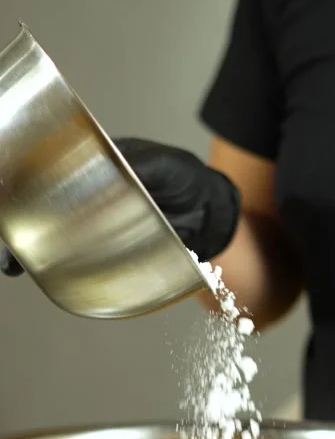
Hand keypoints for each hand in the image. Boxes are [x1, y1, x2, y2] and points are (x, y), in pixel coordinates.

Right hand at [0, 137, 240, 276]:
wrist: (211, 214)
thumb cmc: (188, 179)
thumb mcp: (165, 166)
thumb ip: (142, 166)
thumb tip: (119, 167)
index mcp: (97, 163)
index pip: (49, 170)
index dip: (23, 186)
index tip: (8, 202)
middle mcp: (89, 191)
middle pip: (42, 206)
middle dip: (17, 225)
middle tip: (7, 245)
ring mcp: (96, 221)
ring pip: (53, 234)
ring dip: (28, 249)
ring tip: (12, 264)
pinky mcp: (107, 248)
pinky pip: (77, 256)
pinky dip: (58, 266)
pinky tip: (40, 275)